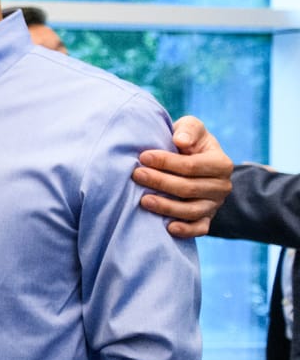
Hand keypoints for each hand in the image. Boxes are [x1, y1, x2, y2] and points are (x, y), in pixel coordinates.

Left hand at [133, 114, 232, 237]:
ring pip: (191, 211)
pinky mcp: (207, 219)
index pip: (192, 166)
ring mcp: (215, 205)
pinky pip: (199, 229)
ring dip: (166, 206)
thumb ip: (189, 129)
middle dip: (160, 182)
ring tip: (143, 200)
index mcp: (222, 163)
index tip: (143, 157)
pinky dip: (185, 230)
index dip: (166, 161)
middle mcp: (222, 186)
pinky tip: (168, 228)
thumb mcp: (192, 128)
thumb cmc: (188, 142)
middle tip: (136, 175)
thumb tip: (180, 140)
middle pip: (189, 188)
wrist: (194, 163)